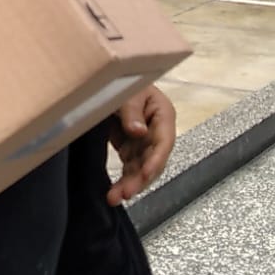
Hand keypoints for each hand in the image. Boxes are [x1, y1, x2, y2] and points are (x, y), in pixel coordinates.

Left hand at [106, 84, 175, 206]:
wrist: (109, 77)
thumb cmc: (125, 78)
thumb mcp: (128, 91)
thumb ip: (131, 110)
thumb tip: (138, 131)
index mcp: (163, 114)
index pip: (164, 142)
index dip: (156, 160)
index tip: (146, 174)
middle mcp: (156, 131)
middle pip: (153, 160)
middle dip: (140, 179)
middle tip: (125, 193)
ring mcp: (144, 141)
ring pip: (140, 168)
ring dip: (129, 184)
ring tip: (114, 198)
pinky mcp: (131, 147)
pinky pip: (129, 167)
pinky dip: (122, 180)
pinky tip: (114, 193)